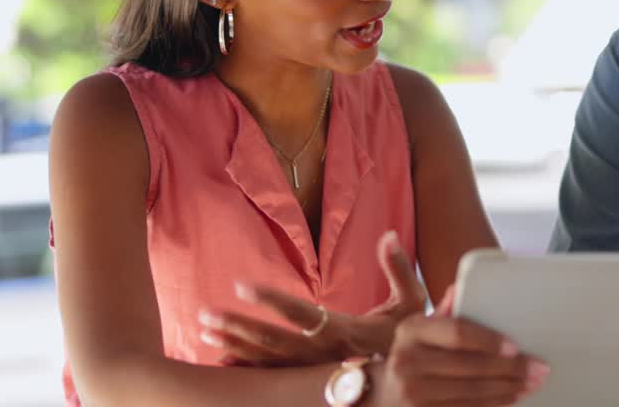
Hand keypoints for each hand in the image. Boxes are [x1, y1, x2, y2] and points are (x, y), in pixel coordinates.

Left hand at [199, 231, 427, 366]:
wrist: (409, 381)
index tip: (241, 286)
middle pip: (273, 342)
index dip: (270, 300)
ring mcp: (313, 374)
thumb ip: (398, 268)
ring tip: (206, 332)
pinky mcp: (308, 384)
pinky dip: (246, 371)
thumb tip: (389, 234)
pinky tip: (222, 362)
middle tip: (206, 315)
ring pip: (266, 363)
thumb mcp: (413, 303)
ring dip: (235, 346)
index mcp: (344, 331)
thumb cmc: (409, 339)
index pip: (300, 313)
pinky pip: (270, 380)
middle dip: (238, 327)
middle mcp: (323, 356)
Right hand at [369, 289, 549, 406]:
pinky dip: (494, 404)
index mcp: (412, 330)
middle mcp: (409, 362)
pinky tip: (511, 396)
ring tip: (531, 383)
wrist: (382, 393)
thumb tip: (460, 289)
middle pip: (470, 367)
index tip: (516, 347)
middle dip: (511, 369)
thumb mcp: (420, 328)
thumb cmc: (412, 353)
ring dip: (508, 389)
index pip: (457, 333)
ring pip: (473, 393)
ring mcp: (414, 394)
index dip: (489, 340)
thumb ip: (443, 310)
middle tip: (538, 368)